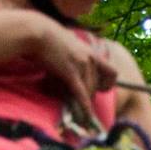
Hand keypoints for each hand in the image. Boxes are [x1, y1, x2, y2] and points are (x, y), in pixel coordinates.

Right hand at [25, 16, 115, 131]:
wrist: (38, 33)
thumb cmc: (49, 39)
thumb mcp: (70, 46)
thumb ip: (77, 58)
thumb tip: (75, 72)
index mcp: (92, 53)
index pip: (113, 72)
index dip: (108, 83)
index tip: (100, 88)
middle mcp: (91, 59)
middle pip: (99, 85)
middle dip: (91, 95)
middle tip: (80, 101)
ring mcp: (82, 65)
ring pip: (90, 90)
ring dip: (84, 101)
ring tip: (76, 109)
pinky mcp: (70, 73)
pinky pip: (81, 93)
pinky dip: (84, 106)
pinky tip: (85, 116)